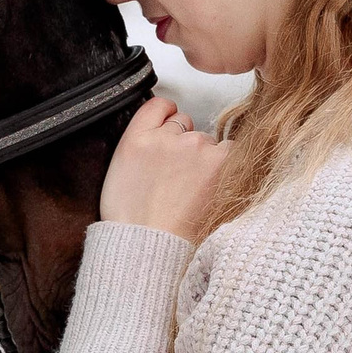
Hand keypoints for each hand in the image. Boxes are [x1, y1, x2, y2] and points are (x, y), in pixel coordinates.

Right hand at [98, 96, 228, 242]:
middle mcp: (165, 136)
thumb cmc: (134, 219)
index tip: (169, 130)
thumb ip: (141, 144)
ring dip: (205, 155)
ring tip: (193, 188)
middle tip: (177, 175)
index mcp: (136, 137)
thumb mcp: (120, 172)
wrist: (149, 246)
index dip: (166, 117)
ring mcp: (194, 146)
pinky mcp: (219, 161)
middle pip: (184, 123)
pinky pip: (231, 150)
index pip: (159, 106)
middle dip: (183, 142)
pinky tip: (213, 185)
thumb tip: (163, 132)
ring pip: (207, 138)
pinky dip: (226, 164)